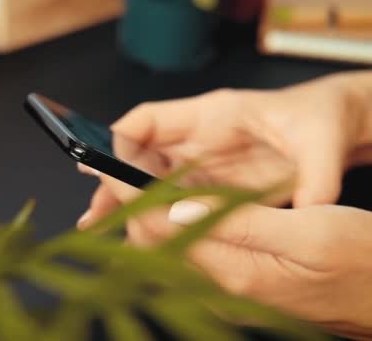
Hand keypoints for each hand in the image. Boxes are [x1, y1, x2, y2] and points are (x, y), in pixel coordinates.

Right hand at [80, 71, 371, 219]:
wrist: (332, 127)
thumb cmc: (321, 119)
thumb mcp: (321, 142)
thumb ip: (315, 174)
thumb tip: (310, 207)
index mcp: (214, 115)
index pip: (150, 119)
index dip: (119, 141)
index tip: (101, 165)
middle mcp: (198, 139)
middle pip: (140, 157)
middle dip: (114, 183)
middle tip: (94, 213)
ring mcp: (201, 163)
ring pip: (150, 182)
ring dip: (127, 204)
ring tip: (101, 228)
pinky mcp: (210, 185)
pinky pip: (171, 200)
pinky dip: (153, 217)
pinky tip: (140, 238)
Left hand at [82, 171, 371, 337]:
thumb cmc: (365, 263)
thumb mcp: (312, 232)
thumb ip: (243, 223)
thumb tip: (179, 210)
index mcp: (237, 274)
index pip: (162, 232)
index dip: (131, 194)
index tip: (109, 164)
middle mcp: (223, 290)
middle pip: (155, 244)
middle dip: (129, 204)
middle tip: (112, 166)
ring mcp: (229, 291)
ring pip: (169, 248)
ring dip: (147, 213)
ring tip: (130, 178)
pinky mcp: (238, 285)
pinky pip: (191, 252)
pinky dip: (173, 224)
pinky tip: (170, 203)